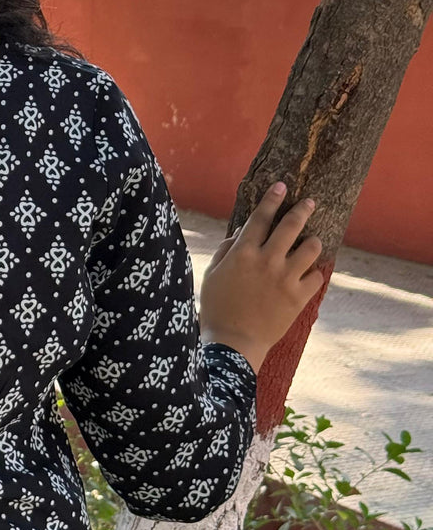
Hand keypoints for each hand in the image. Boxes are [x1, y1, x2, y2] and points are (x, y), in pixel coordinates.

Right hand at [199, 183, 324, 373]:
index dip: (272, 199)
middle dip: (303, 209)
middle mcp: (267, 260)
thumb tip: (241, 233)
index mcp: (243, 253)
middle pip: (291, 226)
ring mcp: (285, 278)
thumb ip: (226, 250)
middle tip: (310, 202)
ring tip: (311, 241)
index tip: (282, 186)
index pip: (260, 217)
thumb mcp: (212, 274)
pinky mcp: (299, 298)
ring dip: (312, 241)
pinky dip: (314, 272)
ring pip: (310, 248)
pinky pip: (317, 276)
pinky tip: (309, 273)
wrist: (234, 343)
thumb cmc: (216, 308)